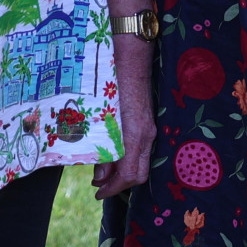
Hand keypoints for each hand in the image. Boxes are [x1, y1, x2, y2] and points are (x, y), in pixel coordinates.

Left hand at [95, 40, 154, 198]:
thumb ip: (102, 147)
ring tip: (101, 170)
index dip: (113, 189)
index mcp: (135, 135)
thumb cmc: (112, 81)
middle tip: (98, 185)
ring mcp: (149, 126)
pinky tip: (111, 151)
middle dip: (119, 184)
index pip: (130, 175)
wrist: (130, 53)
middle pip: (139, 173)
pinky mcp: (147, 119)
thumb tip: (100, 174)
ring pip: (141, 161)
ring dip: (122, 171)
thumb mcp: (101, 117)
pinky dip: (126, 156)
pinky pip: (140, 148)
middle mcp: (146, 134)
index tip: (97, 193)